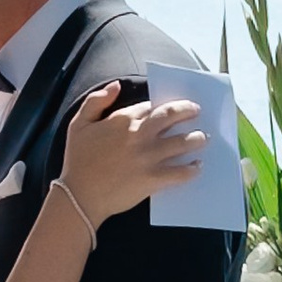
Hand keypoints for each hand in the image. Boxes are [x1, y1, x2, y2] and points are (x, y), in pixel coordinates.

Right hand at [59, 83, 203, 229]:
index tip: (167, 110)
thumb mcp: (78, 124)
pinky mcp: (153, 179)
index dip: (160, 107)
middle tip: (197, 111)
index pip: (150, 106)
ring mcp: (148, 157)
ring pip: (182, 142)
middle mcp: (139, 135)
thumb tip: (116, 85)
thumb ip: (96, 100)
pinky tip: (197, 167)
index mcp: (123, 120)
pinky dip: (192, 169)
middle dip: (187, 111)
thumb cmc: (77, 161)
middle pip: (171, 116)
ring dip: (196, 138)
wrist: (79, 196)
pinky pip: (180, 172)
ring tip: (203, 138)